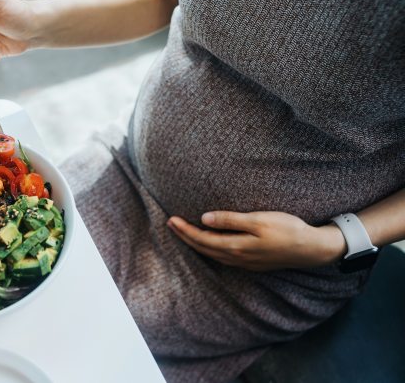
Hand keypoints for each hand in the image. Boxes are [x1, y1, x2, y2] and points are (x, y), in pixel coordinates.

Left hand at [167, 211, 346, 270]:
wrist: (311, 249)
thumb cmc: (286, 230)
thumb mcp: (258, 220)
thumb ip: (230, 220)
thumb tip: (204, 219)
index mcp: (235, 247)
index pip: (202, 239)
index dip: (185, 230)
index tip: (171, 220)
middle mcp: (236, 258)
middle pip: (203, 248)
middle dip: (185, 236)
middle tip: (171, 224)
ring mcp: (244, 263)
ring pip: (212, 254)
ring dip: (196, 243)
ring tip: (184, 232)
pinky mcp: (251, 263)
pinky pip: (222, 257)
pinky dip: (210, 249)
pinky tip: (209, 243)